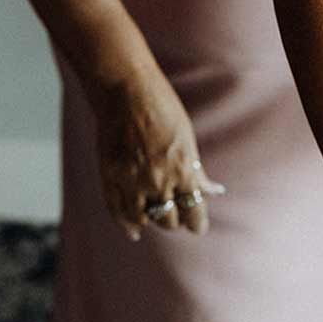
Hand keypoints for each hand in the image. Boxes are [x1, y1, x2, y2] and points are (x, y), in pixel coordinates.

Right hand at [90, 69, 225, 240]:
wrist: (125, 91)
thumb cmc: (162, 109)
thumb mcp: (187, 140)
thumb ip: (196, 170)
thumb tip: (212, 191)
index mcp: (183, 171)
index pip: (194, 213)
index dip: (197, 223)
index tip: (198, 226)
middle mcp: (158, 181)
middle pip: (169, 220)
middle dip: (176, 219)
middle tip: (177, 215)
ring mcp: (131, 182)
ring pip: (145, 219)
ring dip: (153, 219)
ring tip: (157, 216)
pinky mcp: (110, 177)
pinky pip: (118, 211)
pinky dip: (127, 224)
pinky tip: (135, 230)